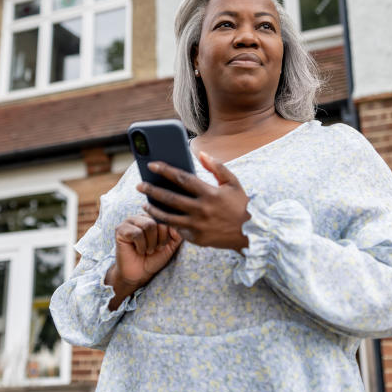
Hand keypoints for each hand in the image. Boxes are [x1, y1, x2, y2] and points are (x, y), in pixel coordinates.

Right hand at [106, 215, 181, 309]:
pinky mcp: (120, 229)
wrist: (139, 274)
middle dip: (159, 239)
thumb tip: (177, 224)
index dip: (167, 235)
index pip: (166, 218)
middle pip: (157, 221)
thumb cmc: (153, 259)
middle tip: (153, 250)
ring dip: (150, 243)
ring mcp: (129, 221)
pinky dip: (141, 246)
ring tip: (146, 250)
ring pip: (148, 225)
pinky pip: (136, 233)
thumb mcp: (170, 245)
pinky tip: (138, 250)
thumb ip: (176, 234)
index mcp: (152, 217)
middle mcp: (140, 216)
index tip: (162, 246)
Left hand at [136, 151, 250, 250]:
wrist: (251, 234)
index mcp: (210, 193)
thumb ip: (217, 167)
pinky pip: (177, 229)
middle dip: (152, 190)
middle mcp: (202, 210)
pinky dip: (167, 223)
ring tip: (145, 204)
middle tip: (140, 185)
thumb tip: (201, 153)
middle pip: (170, 198)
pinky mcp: (196, 238)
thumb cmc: (240, 205)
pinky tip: (159, 217)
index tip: (152, 165)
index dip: (165, 170)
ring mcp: (198, 226)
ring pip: (168, 217)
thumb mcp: (233, 183)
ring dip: (154, 210)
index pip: (182, 179)